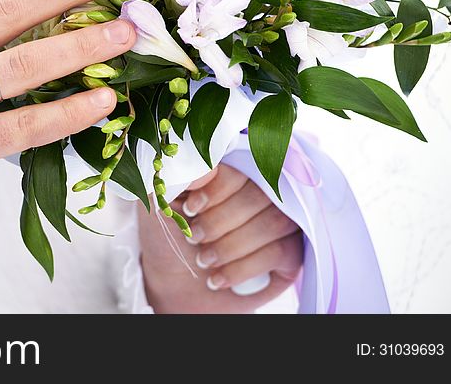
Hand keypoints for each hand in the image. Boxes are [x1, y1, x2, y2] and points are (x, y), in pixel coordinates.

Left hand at [138, 163, 302, 312]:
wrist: (173, 285)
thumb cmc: (167, 237)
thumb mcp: (160, 202)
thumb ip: (176, 176)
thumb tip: (206, 165)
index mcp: (230, 170)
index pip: (242, 165)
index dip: (217, 189)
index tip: (190, 209)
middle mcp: (261, 190)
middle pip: (261, 194)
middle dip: (220, 222)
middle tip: (194, 238)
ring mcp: (281, 220)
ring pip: (275, 221)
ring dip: (231, 246)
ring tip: (203, 260)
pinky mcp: (290, 253)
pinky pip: (282, 252)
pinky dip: (243, 268)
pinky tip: (218, 278)